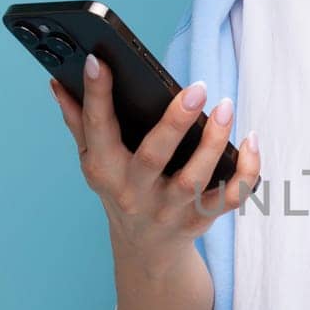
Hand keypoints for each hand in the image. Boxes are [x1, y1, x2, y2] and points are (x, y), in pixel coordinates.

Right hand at [49, 55, 260, 270]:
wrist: (146, 249)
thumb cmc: (120, 188)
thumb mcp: (95, 160)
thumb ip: (79, 122)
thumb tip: (58, 83)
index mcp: (105, 170)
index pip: (98, 129)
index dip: (96, 95)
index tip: (99, 61)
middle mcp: (136, 192)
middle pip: (154, 156)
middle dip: (175, 122)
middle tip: (197, 87)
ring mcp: (170, 209)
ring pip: (195, 179)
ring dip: (214, 142)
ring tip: (225, 107)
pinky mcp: (201, 218)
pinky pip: (230, 197)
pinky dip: (247, 172)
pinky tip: (252, 141)